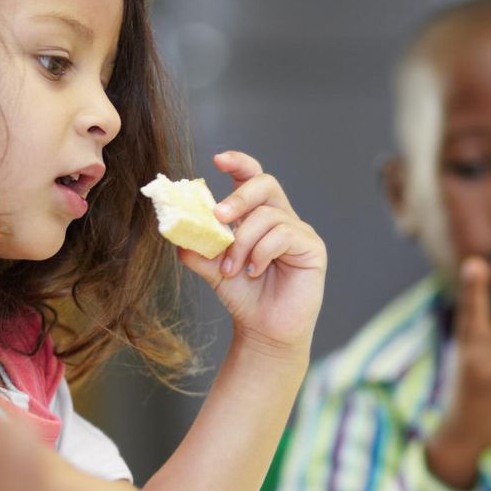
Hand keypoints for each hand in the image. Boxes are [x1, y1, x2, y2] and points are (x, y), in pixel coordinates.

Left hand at [178, 151, 326, 361]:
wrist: (263, 330)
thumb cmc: (243, 296)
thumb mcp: (213, 269)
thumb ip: (198, 248)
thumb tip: (177, 233)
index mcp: (258, 215)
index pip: (252, 177)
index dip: (239, 163)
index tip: (218, 160)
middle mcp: (281, 217)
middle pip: (265, 183)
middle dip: (238, 197)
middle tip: (217, 217)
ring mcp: (299, 231)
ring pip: (268, 216)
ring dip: (243, 241)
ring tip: (232, 268)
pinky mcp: (312, 248)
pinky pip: (284, 235)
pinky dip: (261, 252)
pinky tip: (254, 272)